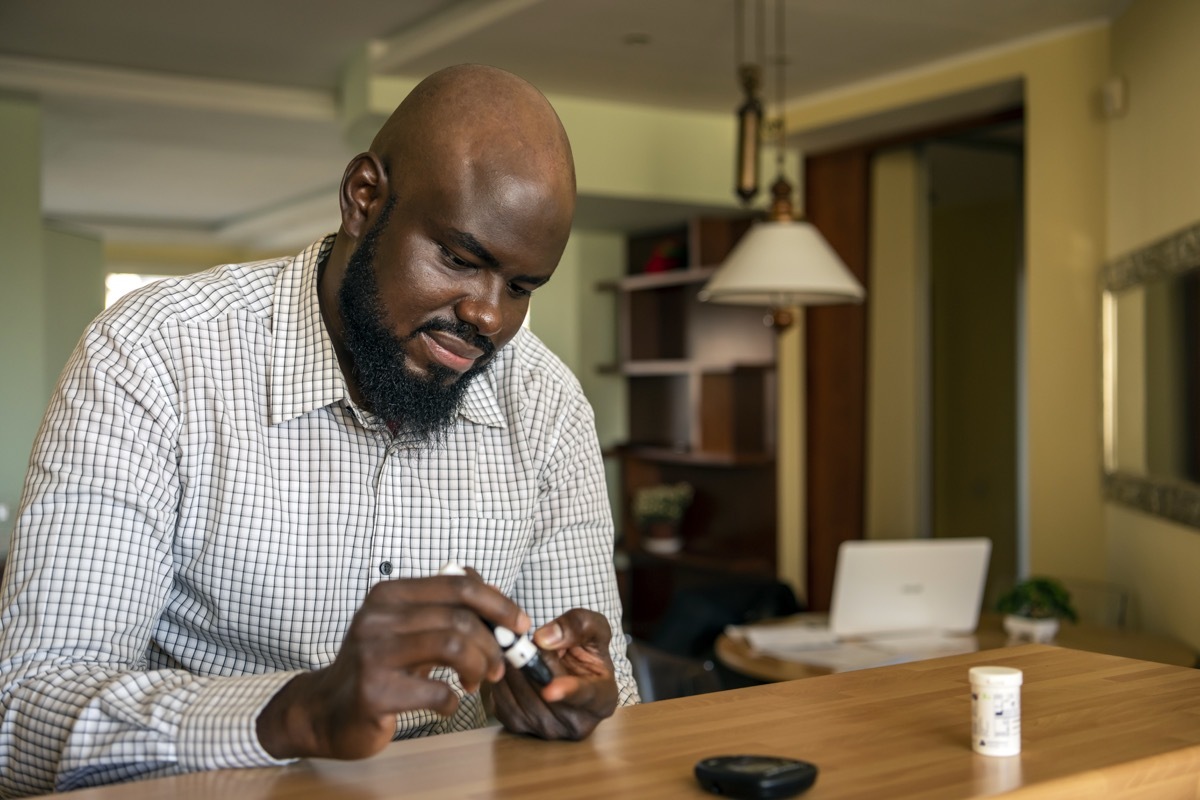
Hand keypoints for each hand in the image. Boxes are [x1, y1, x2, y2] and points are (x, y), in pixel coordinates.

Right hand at [256, 572, 527, 759]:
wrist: (326, 711)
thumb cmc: (376, 667)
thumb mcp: (405, 627)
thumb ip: (443, 608)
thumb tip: (494, 595)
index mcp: (390, 594)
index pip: (459, 584)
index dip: (498, 603)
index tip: (520, 624)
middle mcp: (378, 617)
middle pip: (460, 618)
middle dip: (493, 645)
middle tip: (499, 666)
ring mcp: (372, 653)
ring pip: (453, 646)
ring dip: (478, 668)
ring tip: (476, 682)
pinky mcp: (374, 692)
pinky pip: (437, 691)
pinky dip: (453, 701)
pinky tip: (447, 704)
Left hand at [489, 608, 618, 739]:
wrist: (569, 668)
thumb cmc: (586, 649)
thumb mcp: (593, 627)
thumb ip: (577, 626)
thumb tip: (543, 639)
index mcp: (603, 699)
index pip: (585, 696)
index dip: (567, 691)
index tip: (550, 690)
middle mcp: (578, 723)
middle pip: (544, 690)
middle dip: (532, 661)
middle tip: (527, 642)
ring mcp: (549, 730)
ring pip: (520, 695)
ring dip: (514, 668)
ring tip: (521, 652)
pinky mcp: (521, 728)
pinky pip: (502, 701)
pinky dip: (501, 680)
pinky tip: (510, 667)